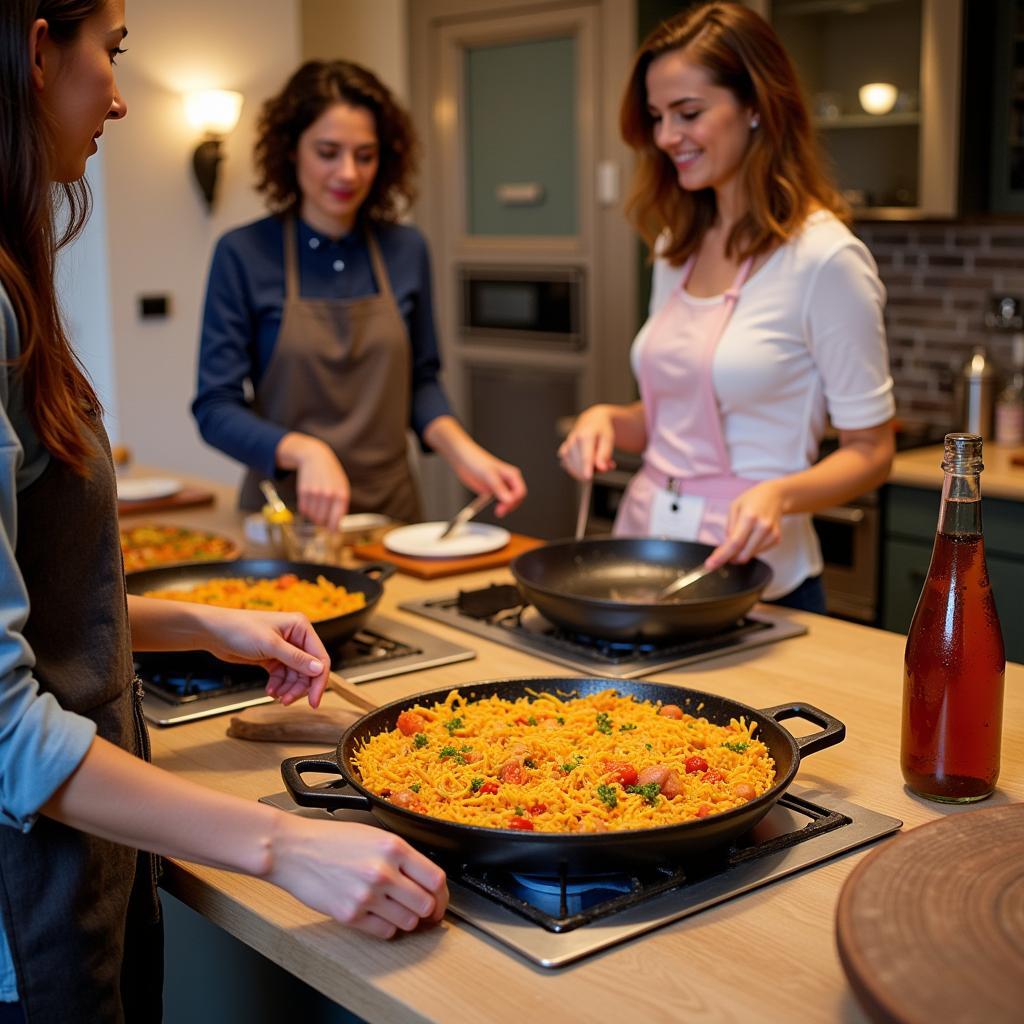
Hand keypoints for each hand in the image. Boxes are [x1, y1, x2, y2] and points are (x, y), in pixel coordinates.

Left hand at [198, 605, 330, 707]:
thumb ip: (296, 659)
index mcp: (300, 627)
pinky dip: (278, 685)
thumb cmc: (239, 629)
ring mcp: (284, 648)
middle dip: (299, 687)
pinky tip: (270, 690)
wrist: (213, 632)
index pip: (320, 657)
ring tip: (276, 696)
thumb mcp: (270, 645)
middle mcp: (295, 637)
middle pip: (308, 669)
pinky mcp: (272, 657)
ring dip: (287, 688)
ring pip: (295, 675)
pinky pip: (282, 676)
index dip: (319, 680)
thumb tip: (320, 669)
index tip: (314, 700)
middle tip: (287, 701)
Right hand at [269, 817, 447, 938]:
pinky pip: (384, 932)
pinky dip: (386, 928)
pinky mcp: (351, 915)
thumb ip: (401, 856)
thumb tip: (424, 878)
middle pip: (426, 905)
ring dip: (406, 919)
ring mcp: (367, 895)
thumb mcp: (374, 835)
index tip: (439, 899)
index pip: (435, 879)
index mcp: (393, 847)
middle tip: (421, 910)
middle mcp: (383, 872)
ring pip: (407, 922)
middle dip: (426, 910)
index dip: (442, 894)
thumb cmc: (330, 839)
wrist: (294, 850)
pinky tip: (378, 915)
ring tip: (395, 909)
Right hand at [277, 434, 349, 529]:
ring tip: (318, 505)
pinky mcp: (303, 491)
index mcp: (341, 494)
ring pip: (312, 516)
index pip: (337, 519)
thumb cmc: (331, 475)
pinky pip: (303, 509)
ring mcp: (315, 493)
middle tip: (323, 517)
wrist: (315, 457)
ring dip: (314, 515)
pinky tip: (311, 500)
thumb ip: (340, 507)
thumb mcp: (341, 487)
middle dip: (323, 522)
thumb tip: (335, 527)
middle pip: (322, 520)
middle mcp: (328, 495)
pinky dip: (306, 509)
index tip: (333, 533)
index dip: (334, 529)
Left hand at [447, 442, 526, 517]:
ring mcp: (500, 486)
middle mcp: (508, 481)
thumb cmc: (476, 460)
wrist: (461, 458)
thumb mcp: (489, 474)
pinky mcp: (491, 490)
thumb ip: (499, 487)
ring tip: (497, 511)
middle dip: (510, 506)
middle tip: (499, 511)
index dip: (514, 501)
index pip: (520, 492)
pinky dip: (496, 506)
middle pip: (516, 499)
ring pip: (508, 501)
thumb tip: (509, 500)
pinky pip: (497, 501)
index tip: (504, 506)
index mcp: (512, 475)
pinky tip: (489, 506)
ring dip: (504, 507)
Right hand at [557, 405, 616, 480]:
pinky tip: (586, 464)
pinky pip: (568, 467)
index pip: (586, 456)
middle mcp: (572, 441)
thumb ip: (605, 454)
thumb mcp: (608, 439)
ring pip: (573, 467)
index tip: (588, 478)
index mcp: (585, 435)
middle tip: (608, 465)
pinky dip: (577, 470)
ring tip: (597, 463)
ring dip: (586, 471)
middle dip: (594, 471)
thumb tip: (602, 469)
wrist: (591, 420)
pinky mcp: (563, 452)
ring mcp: (566, 446)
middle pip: (580, 464)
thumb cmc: (602, 430)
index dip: (587, 468)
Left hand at [704, 480, 785, 569]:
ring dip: (740, 553)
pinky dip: (749, 549)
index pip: (734, 543)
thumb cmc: (752, 500)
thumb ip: (729, 528)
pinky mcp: (777, 539)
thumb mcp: (734, 507)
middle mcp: (763, 527)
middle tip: (722, 552)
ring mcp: (772, 534)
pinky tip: (751, 536)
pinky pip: (758, 552)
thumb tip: (725, 548)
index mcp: (749, 517)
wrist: (776, 496)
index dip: (721, 556)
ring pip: (750, 555)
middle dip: (729, 557)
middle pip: (743, 554)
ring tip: (740, 537)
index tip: (710, 565)